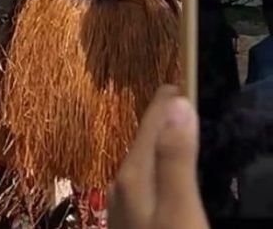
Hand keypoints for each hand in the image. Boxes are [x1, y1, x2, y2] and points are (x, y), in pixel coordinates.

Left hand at [107, 85, 207, 228]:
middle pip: (142, 142)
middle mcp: (121, 187)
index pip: (149, 126)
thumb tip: (178, 104)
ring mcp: (122, 205)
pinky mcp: (129, 221)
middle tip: (175, 102)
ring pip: (140, 162)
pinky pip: (141, 181)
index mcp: (132, 175)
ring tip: (169, 131)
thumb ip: (175, 158)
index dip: (163, 104)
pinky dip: (153, 166)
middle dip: (158, 121)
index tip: (175, 85)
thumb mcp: (177, 206)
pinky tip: (159, 174)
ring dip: (154, 143)